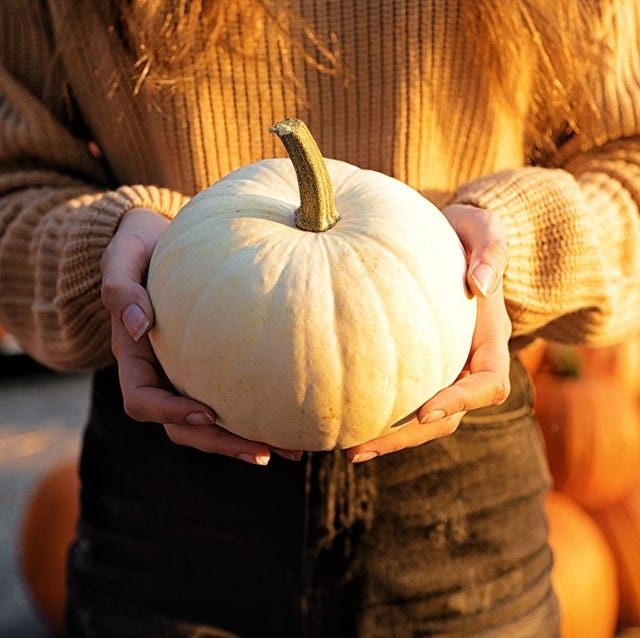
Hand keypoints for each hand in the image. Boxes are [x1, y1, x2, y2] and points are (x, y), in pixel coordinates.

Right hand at [101, 207, 292, 464]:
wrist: (158, 239)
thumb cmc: (138, 244)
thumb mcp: (123, 254)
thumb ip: (120, 286)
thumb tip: (137, 325)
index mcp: (134, 356)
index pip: (142, 400)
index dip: (171, 414)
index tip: (208, 414)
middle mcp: (159, 373)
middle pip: (182, 426)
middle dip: (220, 442)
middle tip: (263, 452)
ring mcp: (185, 373)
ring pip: (210, 423)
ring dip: (245, 440)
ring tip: (289, 451)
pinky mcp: (210, 365)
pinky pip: (230, 396)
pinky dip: (255, 413)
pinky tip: (291, 418)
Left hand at [346, 204, 511, 462]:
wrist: (450, 239)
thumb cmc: (467, 232)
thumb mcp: (483, 227)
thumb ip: (490, 249)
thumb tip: (481, 284)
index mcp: (490, 338)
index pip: (488, 384)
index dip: (461, 402)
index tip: (424, 411)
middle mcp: (467, 362)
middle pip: (447, 416)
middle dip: (408, 436)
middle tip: (361, 447)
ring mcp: (442, 367)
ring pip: (422, 417)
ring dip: (388, 437)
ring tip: (347, 448)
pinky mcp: (417, 364)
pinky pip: (402, 396)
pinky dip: (377, 412)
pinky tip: (343, 416)